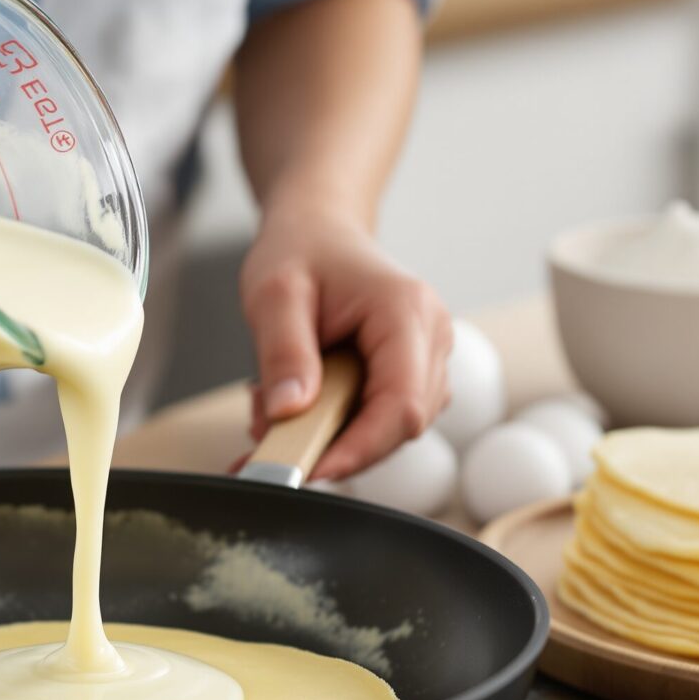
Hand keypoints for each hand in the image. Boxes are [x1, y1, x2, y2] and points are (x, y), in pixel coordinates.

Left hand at [240, 199, 451, 480]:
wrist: (319, 229)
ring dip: (327, 436)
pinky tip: (295, 402)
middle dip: (333, 445)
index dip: (359, 448)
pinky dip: (332, 426)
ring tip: (273, 405)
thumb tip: (289, 414)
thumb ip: (283, 353)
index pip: (402, 405)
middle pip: (399, 426)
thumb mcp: (275, 293)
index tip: (308, 470)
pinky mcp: (408, 376)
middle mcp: (431, 338)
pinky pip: (376, 420)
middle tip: (267, 437)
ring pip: (386, 430)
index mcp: (407, 312)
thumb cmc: (302, 250)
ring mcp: (426, 360)